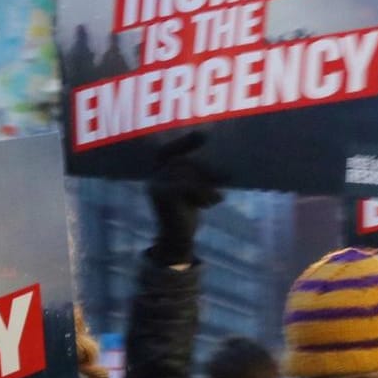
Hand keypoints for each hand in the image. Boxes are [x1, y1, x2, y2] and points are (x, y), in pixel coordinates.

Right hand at [146, 132, 223, 265]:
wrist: (177, 241)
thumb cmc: (187, 214)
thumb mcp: (194, 191)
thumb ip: (198, 175)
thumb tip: (220, 160)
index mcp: (158, 174)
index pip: (169, 152)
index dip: (184, 142)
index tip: (203, 135)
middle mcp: (153, 178)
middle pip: (183, 163)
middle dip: (205, 172)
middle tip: (223, 180)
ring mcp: (156, 186)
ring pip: (188, 174)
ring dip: (206, 186)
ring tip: (216, 199)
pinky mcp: (163, 195)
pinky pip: (188, 184)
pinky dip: (204, 192)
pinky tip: (213, 203)